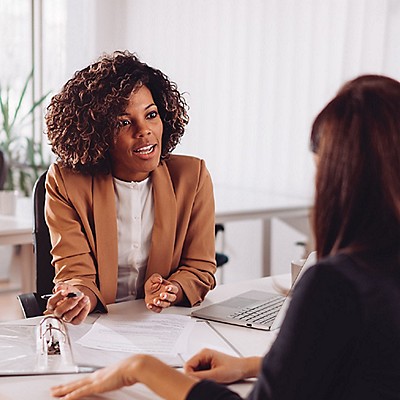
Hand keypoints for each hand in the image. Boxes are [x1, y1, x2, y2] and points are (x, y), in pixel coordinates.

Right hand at [44, 283, 89, 324]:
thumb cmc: (69, 293)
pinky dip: (84, 311)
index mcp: (52, 305)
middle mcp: (57, 313)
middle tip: (77, 295)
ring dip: (78, 306)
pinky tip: (87, 303)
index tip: (65, 291)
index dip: (58, 297)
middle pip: (59, 311)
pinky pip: (79, 319)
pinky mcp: (75, 321)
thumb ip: (61, 286)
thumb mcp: (65, 287)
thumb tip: (59, 288)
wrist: (78, 296)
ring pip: (69, 316)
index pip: (51, 302)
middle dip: (69, 302)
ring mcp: (65, 318)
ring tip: (85, 298)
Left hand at [51, 354, 196, 399]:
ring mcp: (96, 380)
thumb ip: (120, 378)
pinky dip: (72, 395)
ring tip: (54, 393)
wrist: (136, 365)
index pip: (85, 379)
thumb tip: (122, 380)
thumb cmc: (133, 368)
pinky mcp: (98, 385)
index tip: (67, 385)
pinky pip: (81, 391)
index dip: (75, 383)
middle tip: (54, 389)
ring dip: (64, 390)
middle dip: (64, 386)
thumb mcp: (124, 375)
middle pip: (77, 382)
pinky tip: (65, 398)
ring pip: (76, 386)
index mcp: (103, 374)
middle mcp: (97, 376)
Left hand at [144, 273, 178, 312]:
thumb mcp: (153, 279)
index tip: (167, 287)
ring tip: (155, 300)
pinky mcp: (158, 307)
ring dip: (161, 303)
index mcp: (170, 288)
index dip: (172, 288)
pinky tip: (149, 305)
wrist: (149, 292)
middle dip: (167, 296)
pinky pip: (158, 310)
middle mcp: (168, 296)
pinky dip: (154, 308)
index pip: (174, 289)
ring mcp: (164, 302)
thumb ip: (156, 277)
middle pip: (172, 298)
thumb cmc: (153, 285)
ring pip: (166, 305)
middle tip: (162, 295)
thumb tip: (159, 279)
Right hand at [184, 348, 260, 383]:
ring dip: (200, 378)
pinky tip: (211, 380)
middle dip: (195, 377)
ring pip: (195, 372)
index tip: (193, 382)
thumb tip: (191, 379)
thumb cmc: (234, 368)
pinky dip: (204, 378)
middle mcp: (204, 355)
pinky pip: (201, 373)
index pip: (188, 365)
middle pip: (191, 368)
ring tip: (211, 380)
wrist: (243, 368)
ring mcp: (206, 360)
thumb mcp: (217, 375)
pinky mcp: (209, 365)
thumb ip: (202, 377)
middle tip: (203, 383)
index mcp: (204, 353)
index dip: (189, 375)